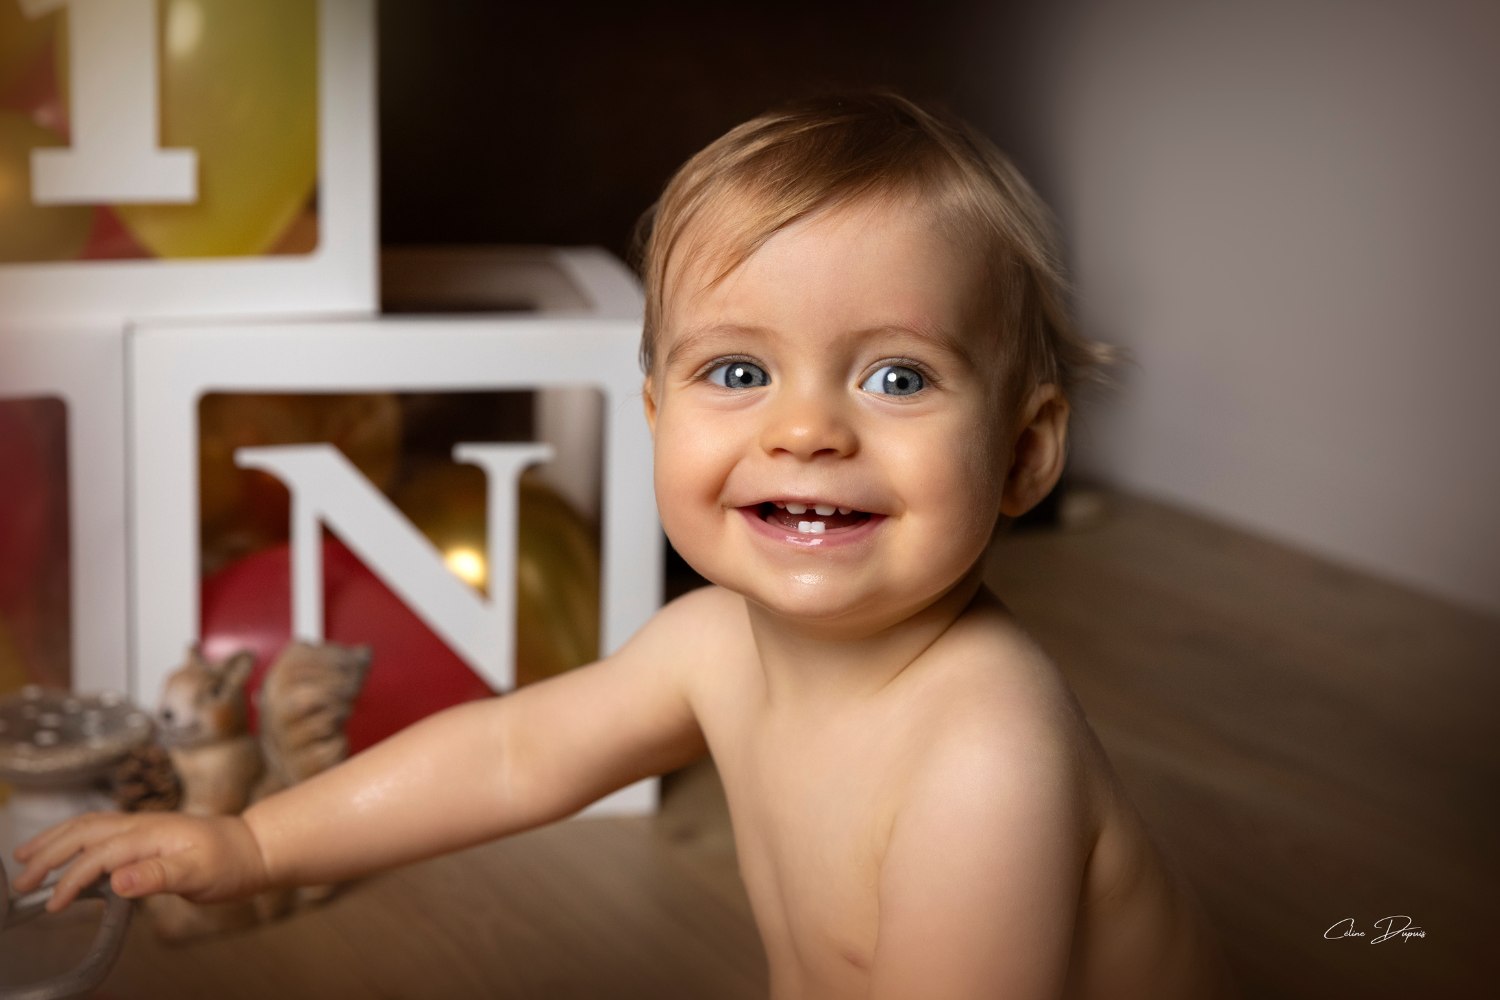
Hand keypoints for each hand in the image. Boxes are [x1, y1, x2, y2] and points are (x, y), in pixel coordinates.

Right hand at [11, 811, 270, 912]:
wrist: (254, 847)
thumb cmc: (231, 862)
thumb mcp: (199, 874)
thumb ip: (158, 876)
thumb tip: (117, 881)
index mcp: (150, 833)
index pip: (99, 855)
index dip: (72, 879)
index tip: (53, 905)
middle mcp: (141, 824)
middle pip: (83, 833)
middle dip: (48, 855)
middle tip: (20, 881)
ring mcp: (142, 826)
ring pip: (87, 827)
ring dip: (54, 841)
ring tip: (24, 858)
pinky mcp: (144, 834)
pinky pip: (99, 831)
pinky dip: (73, 839)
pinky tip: (62, 849)